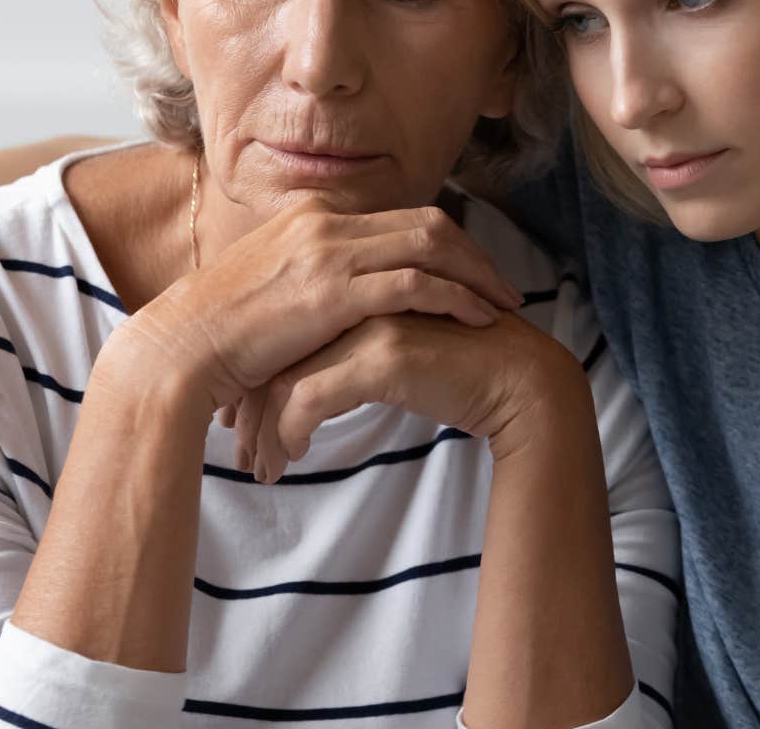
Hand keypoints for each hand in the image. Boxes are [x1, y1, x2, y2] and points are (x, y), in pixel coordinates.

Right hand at [112, 199, 524, 419]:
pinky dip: (456, 298)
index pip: (399, 217)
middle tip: (505, 289)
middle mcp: (324, 220)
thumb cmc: (219, 336)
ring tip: (504, 306)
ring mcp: (328, 251)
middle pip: (427, 222)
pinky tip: (479, 320)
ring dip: (476, 275)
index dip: (447, 244)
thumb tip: (343, 301)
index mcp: (311, 214)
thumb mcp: (272, 290)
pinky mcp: (332, 290)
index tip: (473, 274)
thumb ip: (313, 281)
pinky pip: (416, 283)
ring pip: (431, 244)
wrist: (179, 350)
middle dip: (474, 255)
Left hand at [237, 310, 586, 482]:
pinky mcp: (385, 355)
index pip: (282, 336)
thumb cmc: (459, 373)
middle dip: (249, 409)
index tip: (240, 424)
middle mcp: (357, 299)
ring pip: (285, 379)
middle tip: (239, 452)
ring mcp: (370, 322)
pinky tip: (293, 459)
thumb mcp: (391, 359)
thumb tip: (299, 393)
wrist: (519, 381)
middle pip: (274, 355)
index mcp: (354, 291)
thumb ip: (348, 359)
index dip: (255, 382)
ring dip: (264, 431)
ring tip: (260, 469)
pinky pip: (311, 399)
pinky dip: (291, 434)